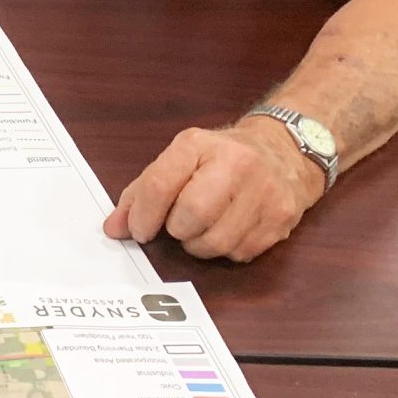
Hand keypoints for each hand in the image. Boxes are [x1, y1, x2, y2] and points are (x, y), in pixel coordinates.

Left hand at [103, 121, 325, 262]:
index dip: (143, 215)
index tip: (137, 230)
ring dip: (199, 245)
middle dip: (177, 229)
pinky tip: (228, 230)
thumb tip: (114, 228)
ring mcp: (263, 192)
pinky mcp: (281, 218)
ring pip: (217, 242)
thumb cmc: (221, 158)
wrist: (284, 151)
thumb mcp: (179, 160)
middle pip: (191, 215)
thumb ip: (142, 192)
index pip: (160, 184)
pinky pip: (240, 253)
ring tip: (202, 228)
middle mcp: (236, 163)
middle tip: (178, 225)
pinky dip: (225, 250)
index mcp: (199, 145)